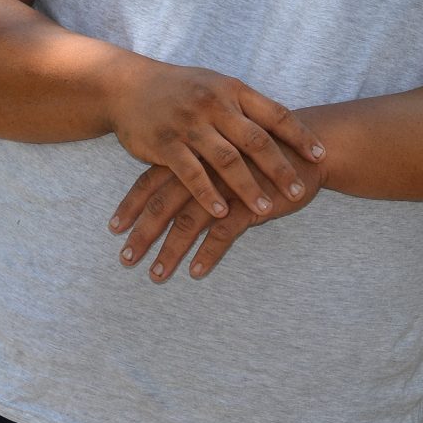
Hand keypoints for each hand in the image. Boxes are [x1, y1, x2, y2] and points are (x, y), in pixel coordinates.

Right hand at [103, 63, 323, 221]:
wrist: (128, 86)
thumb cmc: (180, 88)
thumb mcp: (216, 86)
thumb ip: (247, 106)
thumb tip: (285, 127)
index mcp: (232, 90)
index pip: (275, 113)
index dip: (300, 135)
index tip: (321, 155)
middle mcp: (214, 104)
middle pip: (255, 140)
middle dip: (280, 168)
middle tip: (300, 192)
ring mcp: (189, 123)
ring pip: (225, 160)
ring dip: (248, 187)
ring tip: (266, 209)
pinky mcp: (164, 143)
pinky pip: (190, 173)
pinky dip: (208, 194)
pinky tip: (222, 212)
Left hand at [108, 149, 324, 281]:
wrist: (308, 147)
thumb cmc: (263, 150)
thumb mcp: (225, 151)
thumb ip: (198, 166)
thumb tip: (169, 187)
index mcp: (194, 155)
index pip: (151, 180)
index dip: (132, 204)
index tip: (114, 227)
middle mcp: (203, 171)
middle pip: (162, 204)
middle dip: (142, 234)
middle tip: (125, 259)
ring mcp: (225, 188)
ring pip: (188, 222)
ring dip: (170, 251)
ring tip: (156, 275)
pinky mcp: (250, 204)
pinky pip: (223, 233)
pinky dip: (207, 254)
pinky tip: (195, 271)